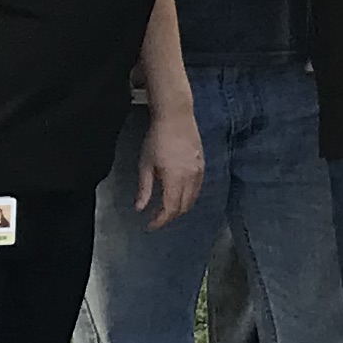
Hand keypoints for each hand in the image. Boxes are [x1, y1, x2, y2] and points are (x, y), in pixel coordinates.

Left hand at [135, 106, 205, 229]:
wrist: (176, 117)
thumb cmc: (157, 139)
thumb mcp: (145, 164)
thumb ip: (144, 188)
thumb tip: (139, 209)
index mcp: (175, 178)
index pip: (171, 208)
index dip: (160, 220)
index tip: (150, 225)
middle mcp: (191, 178)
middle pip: (183, 206)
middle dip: (170, 216)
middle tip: (155, 217)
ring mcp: (199, 171)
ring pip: (192, 199)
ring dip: (180, 207)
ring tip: (165, 208)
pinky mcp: (202, 166)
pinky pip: (197, 188)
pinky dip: (188, 197)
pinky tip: (177, 194)